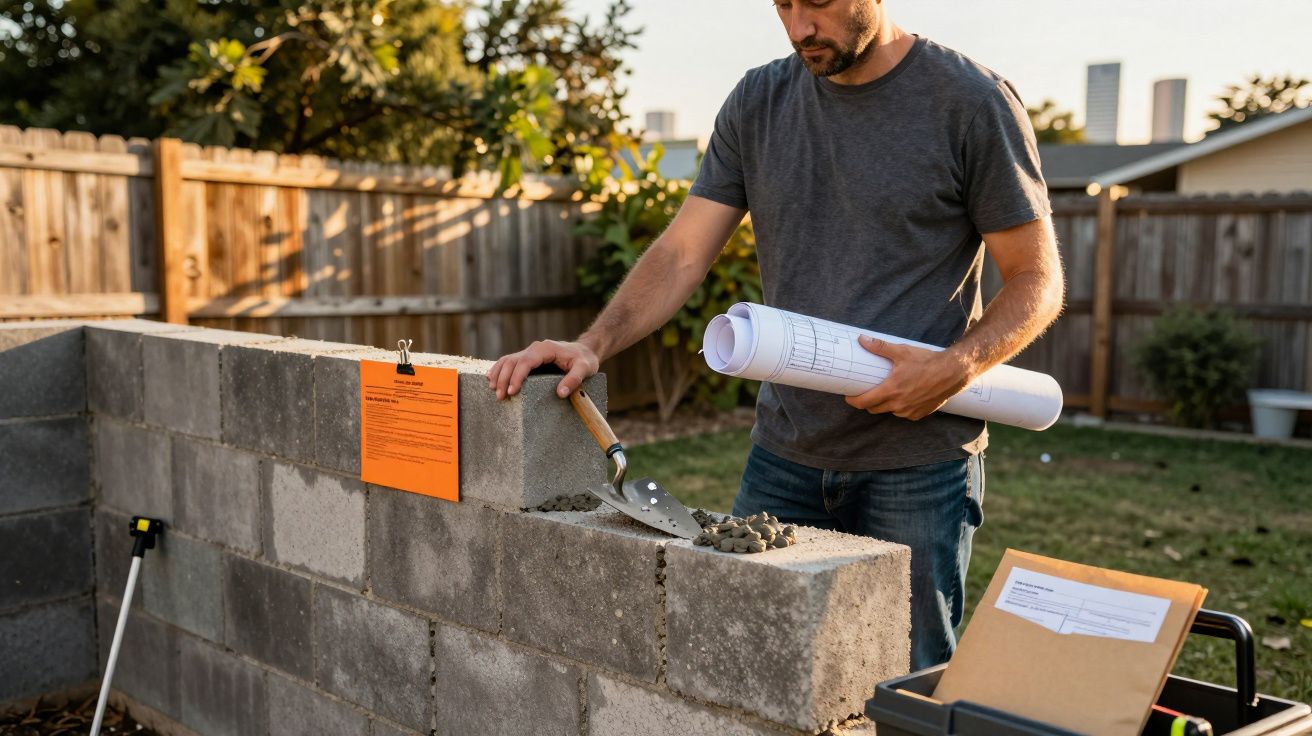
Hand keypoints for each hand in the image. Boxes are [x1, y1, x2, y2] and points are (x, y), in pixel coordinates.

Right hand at [486, 340, 599, 399]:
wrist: (585, 350)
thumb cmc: (585, 360)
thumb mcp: (585, 369)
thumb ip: (574, 379)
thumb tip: (561, 393)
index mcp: (545, 349)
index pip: (526, 361)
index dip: (517, 376)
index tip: (512, 391)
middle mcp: (535, 348)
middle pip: (512, 361)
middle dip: (504, 378)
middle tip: (500, 396)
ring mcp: (530, 353)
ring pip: (508, 360)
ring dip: (499, 374)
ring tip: (494, 391)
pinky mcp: (528, 358)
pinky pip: (510, 362)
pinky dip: (499, 369)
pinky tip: (492, 379)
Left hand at [844, 336, 974, 420]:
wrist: (952, 372)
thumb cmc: (926, 361)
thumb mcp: (901, 351)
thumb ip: (880, 347)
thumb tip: (862, 339)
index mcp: (891, 390)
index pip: (864, 402)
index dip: (853, 401)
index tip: (848, 397)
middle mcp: (898, 404)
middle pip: (874, 409)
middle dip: (867, 403)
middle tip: (866, 392)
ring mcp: (909, 411)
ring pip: (889, 411)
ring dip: (885, 405)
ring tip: (887, 393)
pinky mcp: (919, 414)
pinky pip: (904, 414)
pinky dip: (901, 407)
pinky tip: (904, 397)